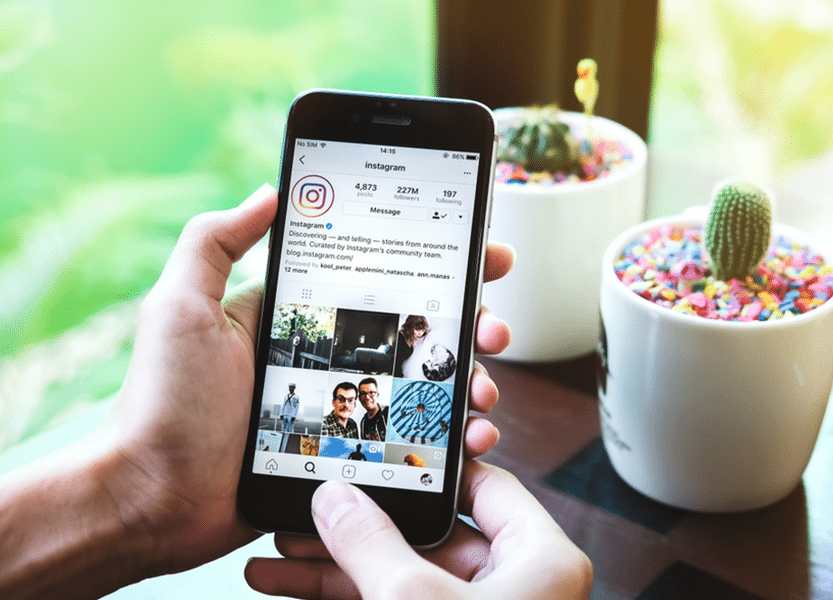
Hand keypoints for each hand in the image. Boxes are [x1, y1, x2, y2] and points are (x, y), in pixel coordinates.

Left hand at [108, 184, 514, 575]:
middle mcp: (332, 355)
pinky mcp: (355, 452)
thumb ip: (216, 242)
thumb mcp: (181, 307)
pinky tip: (473, 434)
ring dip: (470, 378)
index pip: (382, 277)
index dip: (437, 262)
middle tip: (491, 325)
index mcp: (302, 314)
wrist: (157, 498)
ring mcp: (347, 405)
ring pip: (429, 384)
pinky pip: (416, 437)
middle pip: (419, 329)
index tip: (482, 252)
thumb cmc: (165, 402)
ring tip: (483, 385)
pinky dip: (454, 434)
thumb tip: (270, 189)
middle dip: (469, 321)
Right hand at [244, 461, 592, 598]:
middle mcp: (514, 588)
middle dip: (359, 524)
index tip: (380, 451)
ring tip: (278, 553)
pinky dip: (343, 597)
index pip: (485, 487)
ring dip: (337, 566)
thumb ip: (371, 544)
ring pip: (399, 574)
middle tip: (311, 505)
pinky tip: (291, 586)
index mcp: (539, 561)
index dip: (429, 468)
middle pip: (427, 534)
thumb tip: (336, 498)